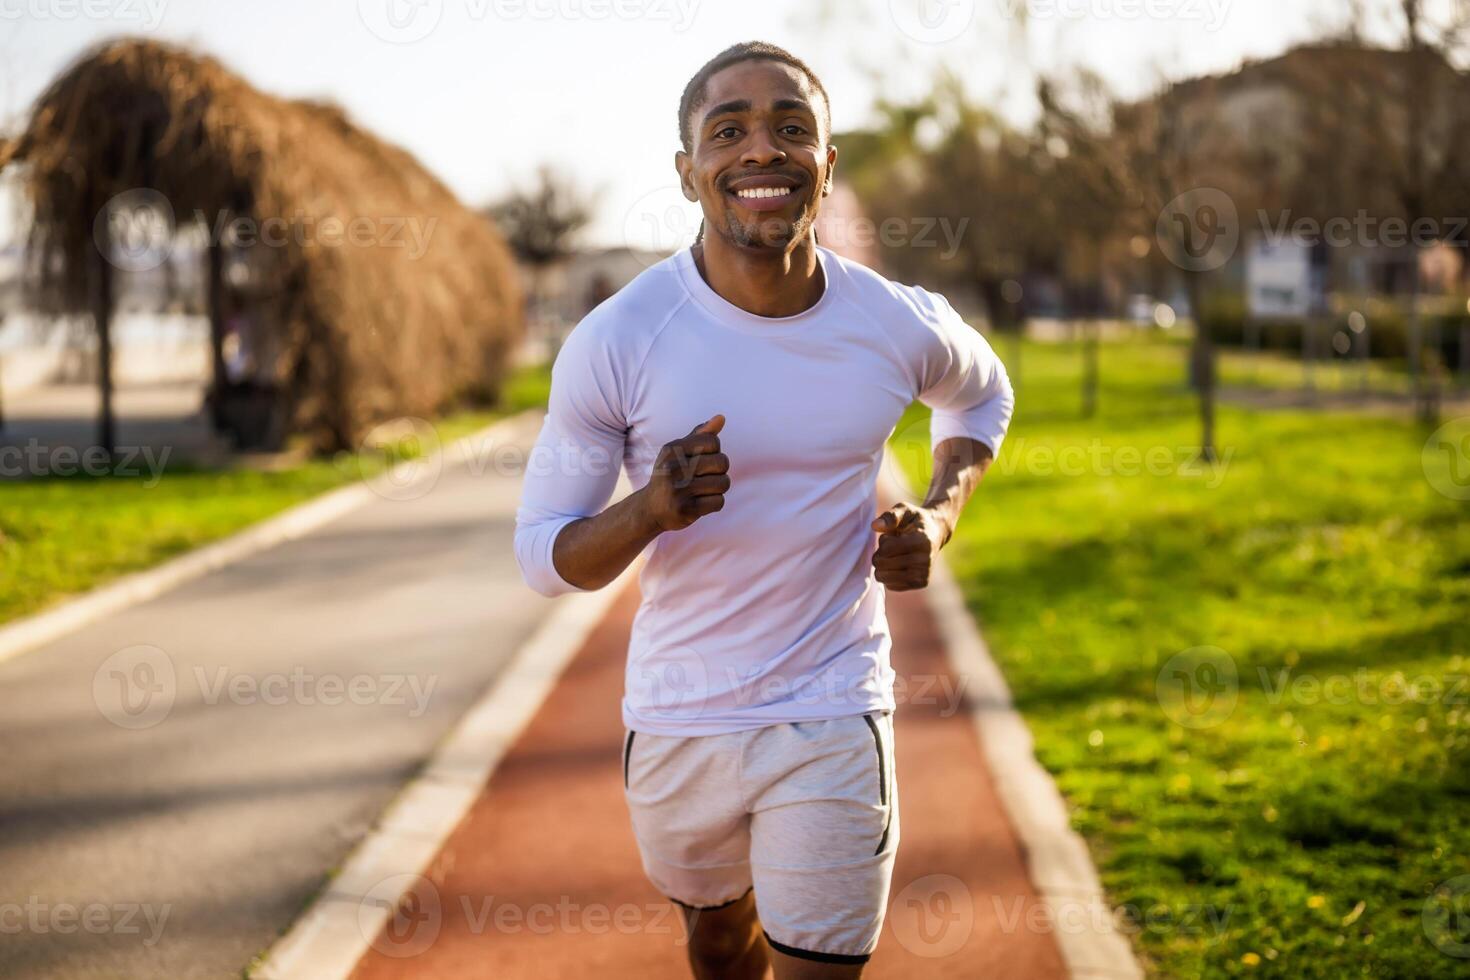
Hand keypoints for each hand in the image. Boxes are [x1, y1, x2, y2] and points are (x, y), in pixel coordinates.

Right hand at [640, 415, 730, 532]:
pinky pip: (719, 502)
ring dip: (718, 488)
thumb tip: (721, 417)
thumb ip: (700, 435)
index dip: (714, 451)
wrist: (650, 510)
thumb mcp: (679, 452)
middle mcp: (672, 469)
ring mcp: (678, 491)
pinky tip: (701, 502)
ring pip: (723, 483)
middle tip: (705, 477)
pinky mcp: (686, 510)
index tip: (703, 460)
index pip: (712, 442)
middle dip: (719, 470)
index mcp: (671, 450)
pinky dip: (714, 503)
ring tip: (703, 490)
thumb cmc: (670, 476)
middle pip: (721, 462)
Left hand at [870, 502, 946, 591]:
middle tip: (893, 545)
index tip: (894, 535)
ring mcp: (923, 575)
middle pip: (882, 564)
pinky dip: (889, 574)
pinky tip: (899, 564)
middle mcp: (925, 561)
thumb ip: (890, 516)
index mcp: (922, 541)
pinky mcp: (920, 583)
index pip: (887, 548)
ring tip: (895, 554)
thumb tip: (875, 526)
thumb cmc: (915, 519)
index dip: (884, 540)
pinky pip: (890, 585)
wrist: (936, 532)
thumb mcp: (904, 510)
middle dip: (881, 553)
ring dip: (883, 565)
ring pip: (883, 577)